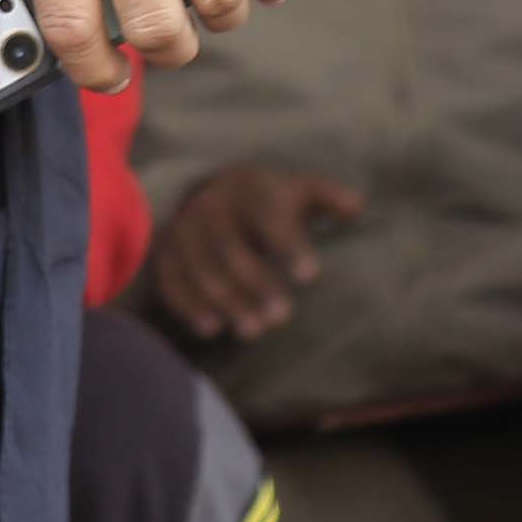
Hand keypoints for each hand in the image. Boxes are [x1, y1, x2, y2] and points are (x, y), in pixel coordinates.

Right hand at [141, 161, 365, 348]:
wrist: (213, 196)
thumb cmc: (270, 202)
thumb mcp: (298, 191)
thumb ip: (327, 197)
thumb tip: (356, 205)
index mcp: (248, 188)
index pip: (267, 215)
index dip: (287, 245)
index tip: (311, 277)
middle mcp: (210, 206)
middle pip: (229, 245)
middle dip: (255, 282)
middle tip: (283, 318)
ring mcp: (183, 228)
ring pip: (198, 266)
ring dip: (225, 300)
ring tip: (254, 332)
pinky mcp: (165, 252)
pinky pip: (170, 279)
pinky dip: (188, 305)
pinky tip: (212, 330)